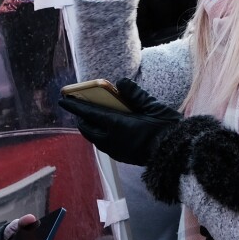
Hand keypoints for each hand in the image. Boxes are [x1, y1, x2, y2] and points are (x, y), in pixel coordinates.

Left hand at [58, 77, 181, 164]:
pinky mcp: (122, 157)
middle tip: (81, 108)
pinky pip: (104, 145)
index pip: (89, 114)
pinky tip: (109, 131)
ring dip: (91, 129)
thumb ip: (135, 94)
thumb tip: (120, 82)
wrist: (176, 154)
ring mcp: (116, 151)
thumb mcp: (153, 106)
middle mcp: (112, 140)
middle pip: (88, 129)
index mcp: (118, 126)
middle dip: (82, 119)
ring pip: (95, 139)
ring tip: (93, 119)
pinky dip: (101, 136)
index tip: (63, 100)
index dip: (75, 106)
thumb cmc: (166, 129)